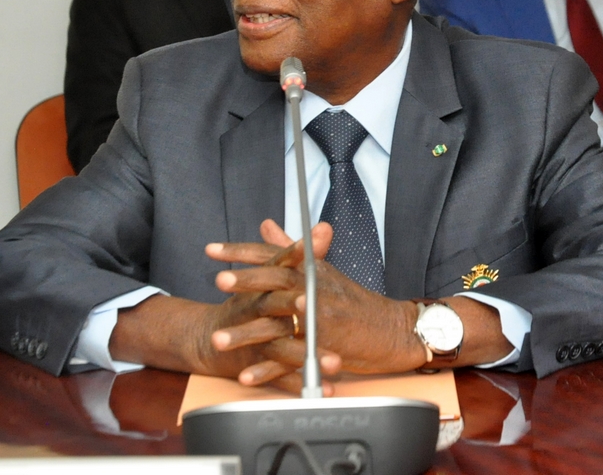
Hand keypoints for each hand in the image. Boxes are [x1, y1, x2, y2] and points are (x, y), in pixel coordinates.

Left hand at [211, 220, 425, 380]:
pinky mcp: (324, 348)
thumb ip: (290, 249)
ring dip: (247, 333)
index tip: (211, 250)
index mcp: (310, 270)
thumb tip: (265, 225)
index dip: (240, 252)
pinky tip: (246, 376)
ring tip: (218, 339)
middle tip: (219, 281)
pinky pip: (290, 361)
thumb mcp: (322, 270)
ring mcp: (320, 320)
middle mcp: (314, 290)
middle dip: (247, 281)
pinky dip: (268, 371)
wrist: (391, 329)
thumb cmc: (354, 301)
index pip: (273, 255)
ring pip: (278, 325)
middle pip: (277, 282)